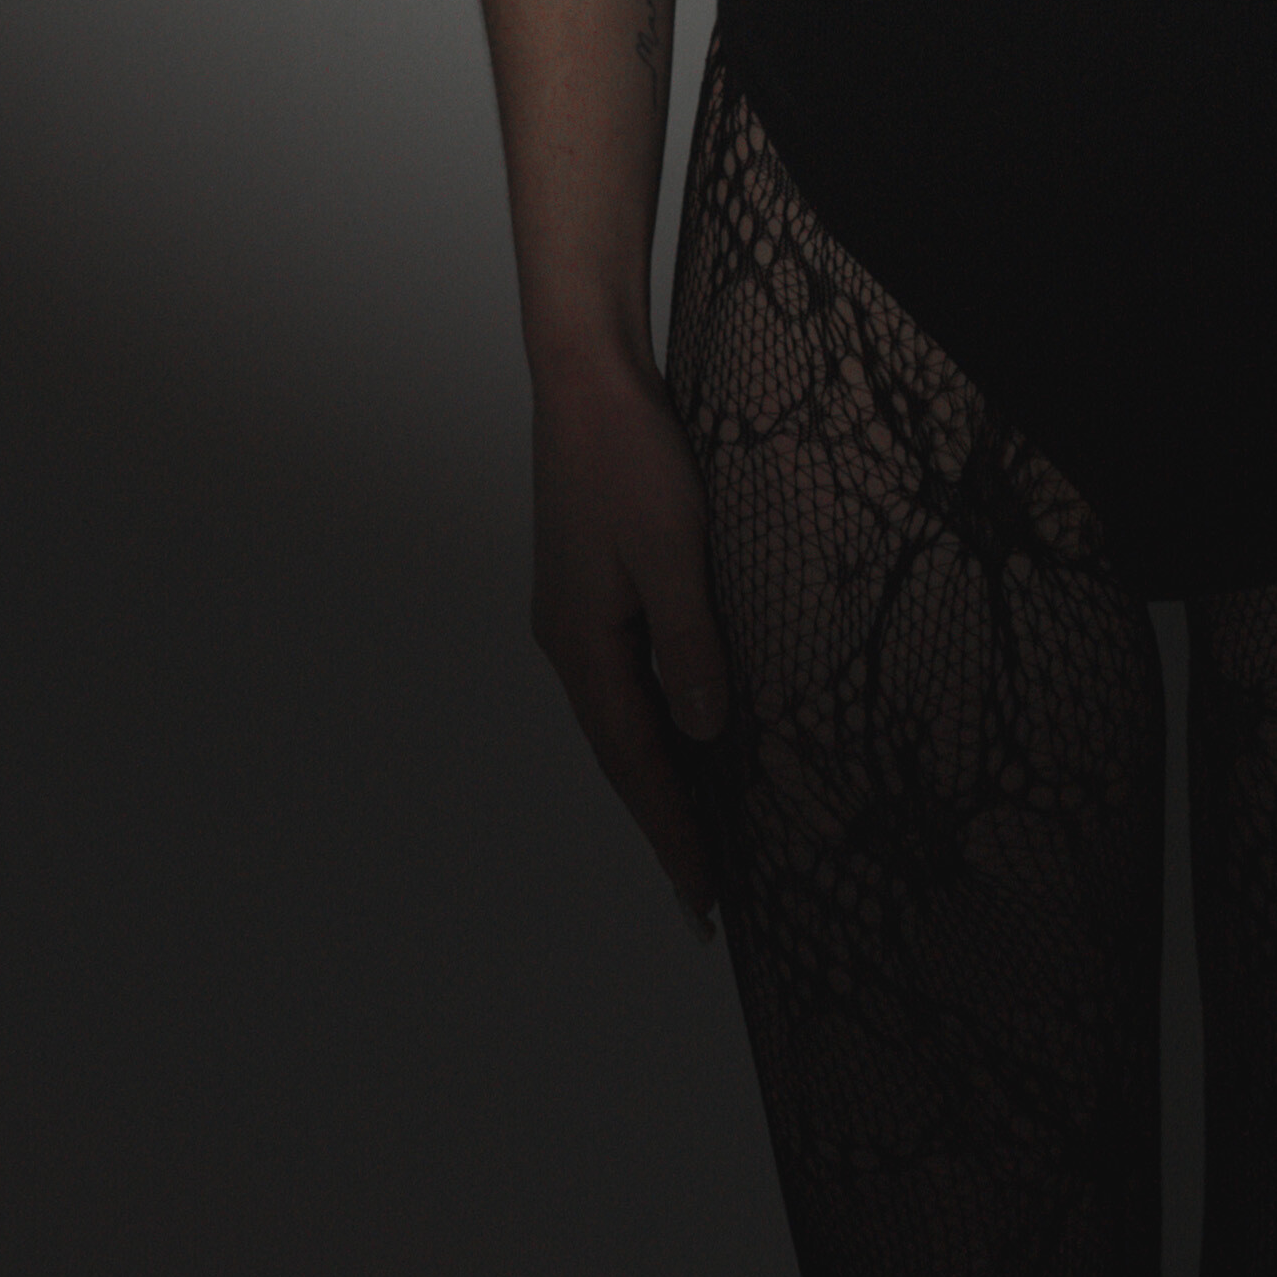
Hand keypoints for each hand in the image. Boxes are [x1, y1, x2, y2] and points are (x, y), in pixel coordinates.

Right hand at [528, 346, 733, 933]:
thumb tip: (706, 731)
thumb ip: (691, 644)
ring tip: (701, 833)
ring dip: (659, 775)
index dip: (671, 832)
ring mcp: (576, 615)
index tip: (700, 899)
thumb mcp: (674, 550)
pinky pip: (626, 678)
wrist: (586, 378)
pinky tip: (687, 731)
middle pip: (622, 752)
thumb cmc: (628, 454)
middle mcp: (569, 641)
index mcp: (582, 644)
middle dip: (664, 822)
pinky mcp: (591, 589)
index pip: (635, 762)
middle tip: (703, 895)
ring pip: (623, 717)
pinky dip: (656, 720)